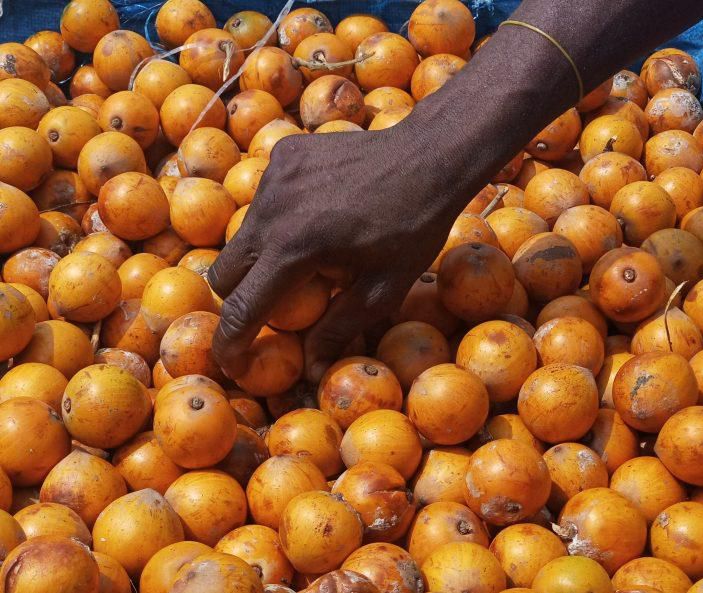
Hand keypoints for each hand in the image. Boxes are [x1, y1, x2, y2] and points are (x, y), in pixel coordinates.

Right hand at [208, 124, 458, 382]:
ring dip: (261, 256)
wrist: (429, 156)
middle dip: (241, 298)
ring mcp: (274, 177)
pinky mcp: (283, 155)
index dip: (230, 345)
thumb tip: (311, 370)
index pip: (241, 309)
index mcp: (295, 248)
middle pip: (225, 273)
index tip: (233, 365)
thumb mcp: (384, 288)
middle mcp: (272, 210)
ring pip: (243, 235)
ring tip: (308, 253)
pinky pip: (264, 200)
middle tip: (274, 306)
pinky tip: (317, 214)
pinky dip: (279, 218)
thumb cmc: (415, 227)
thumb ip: (339, 328)